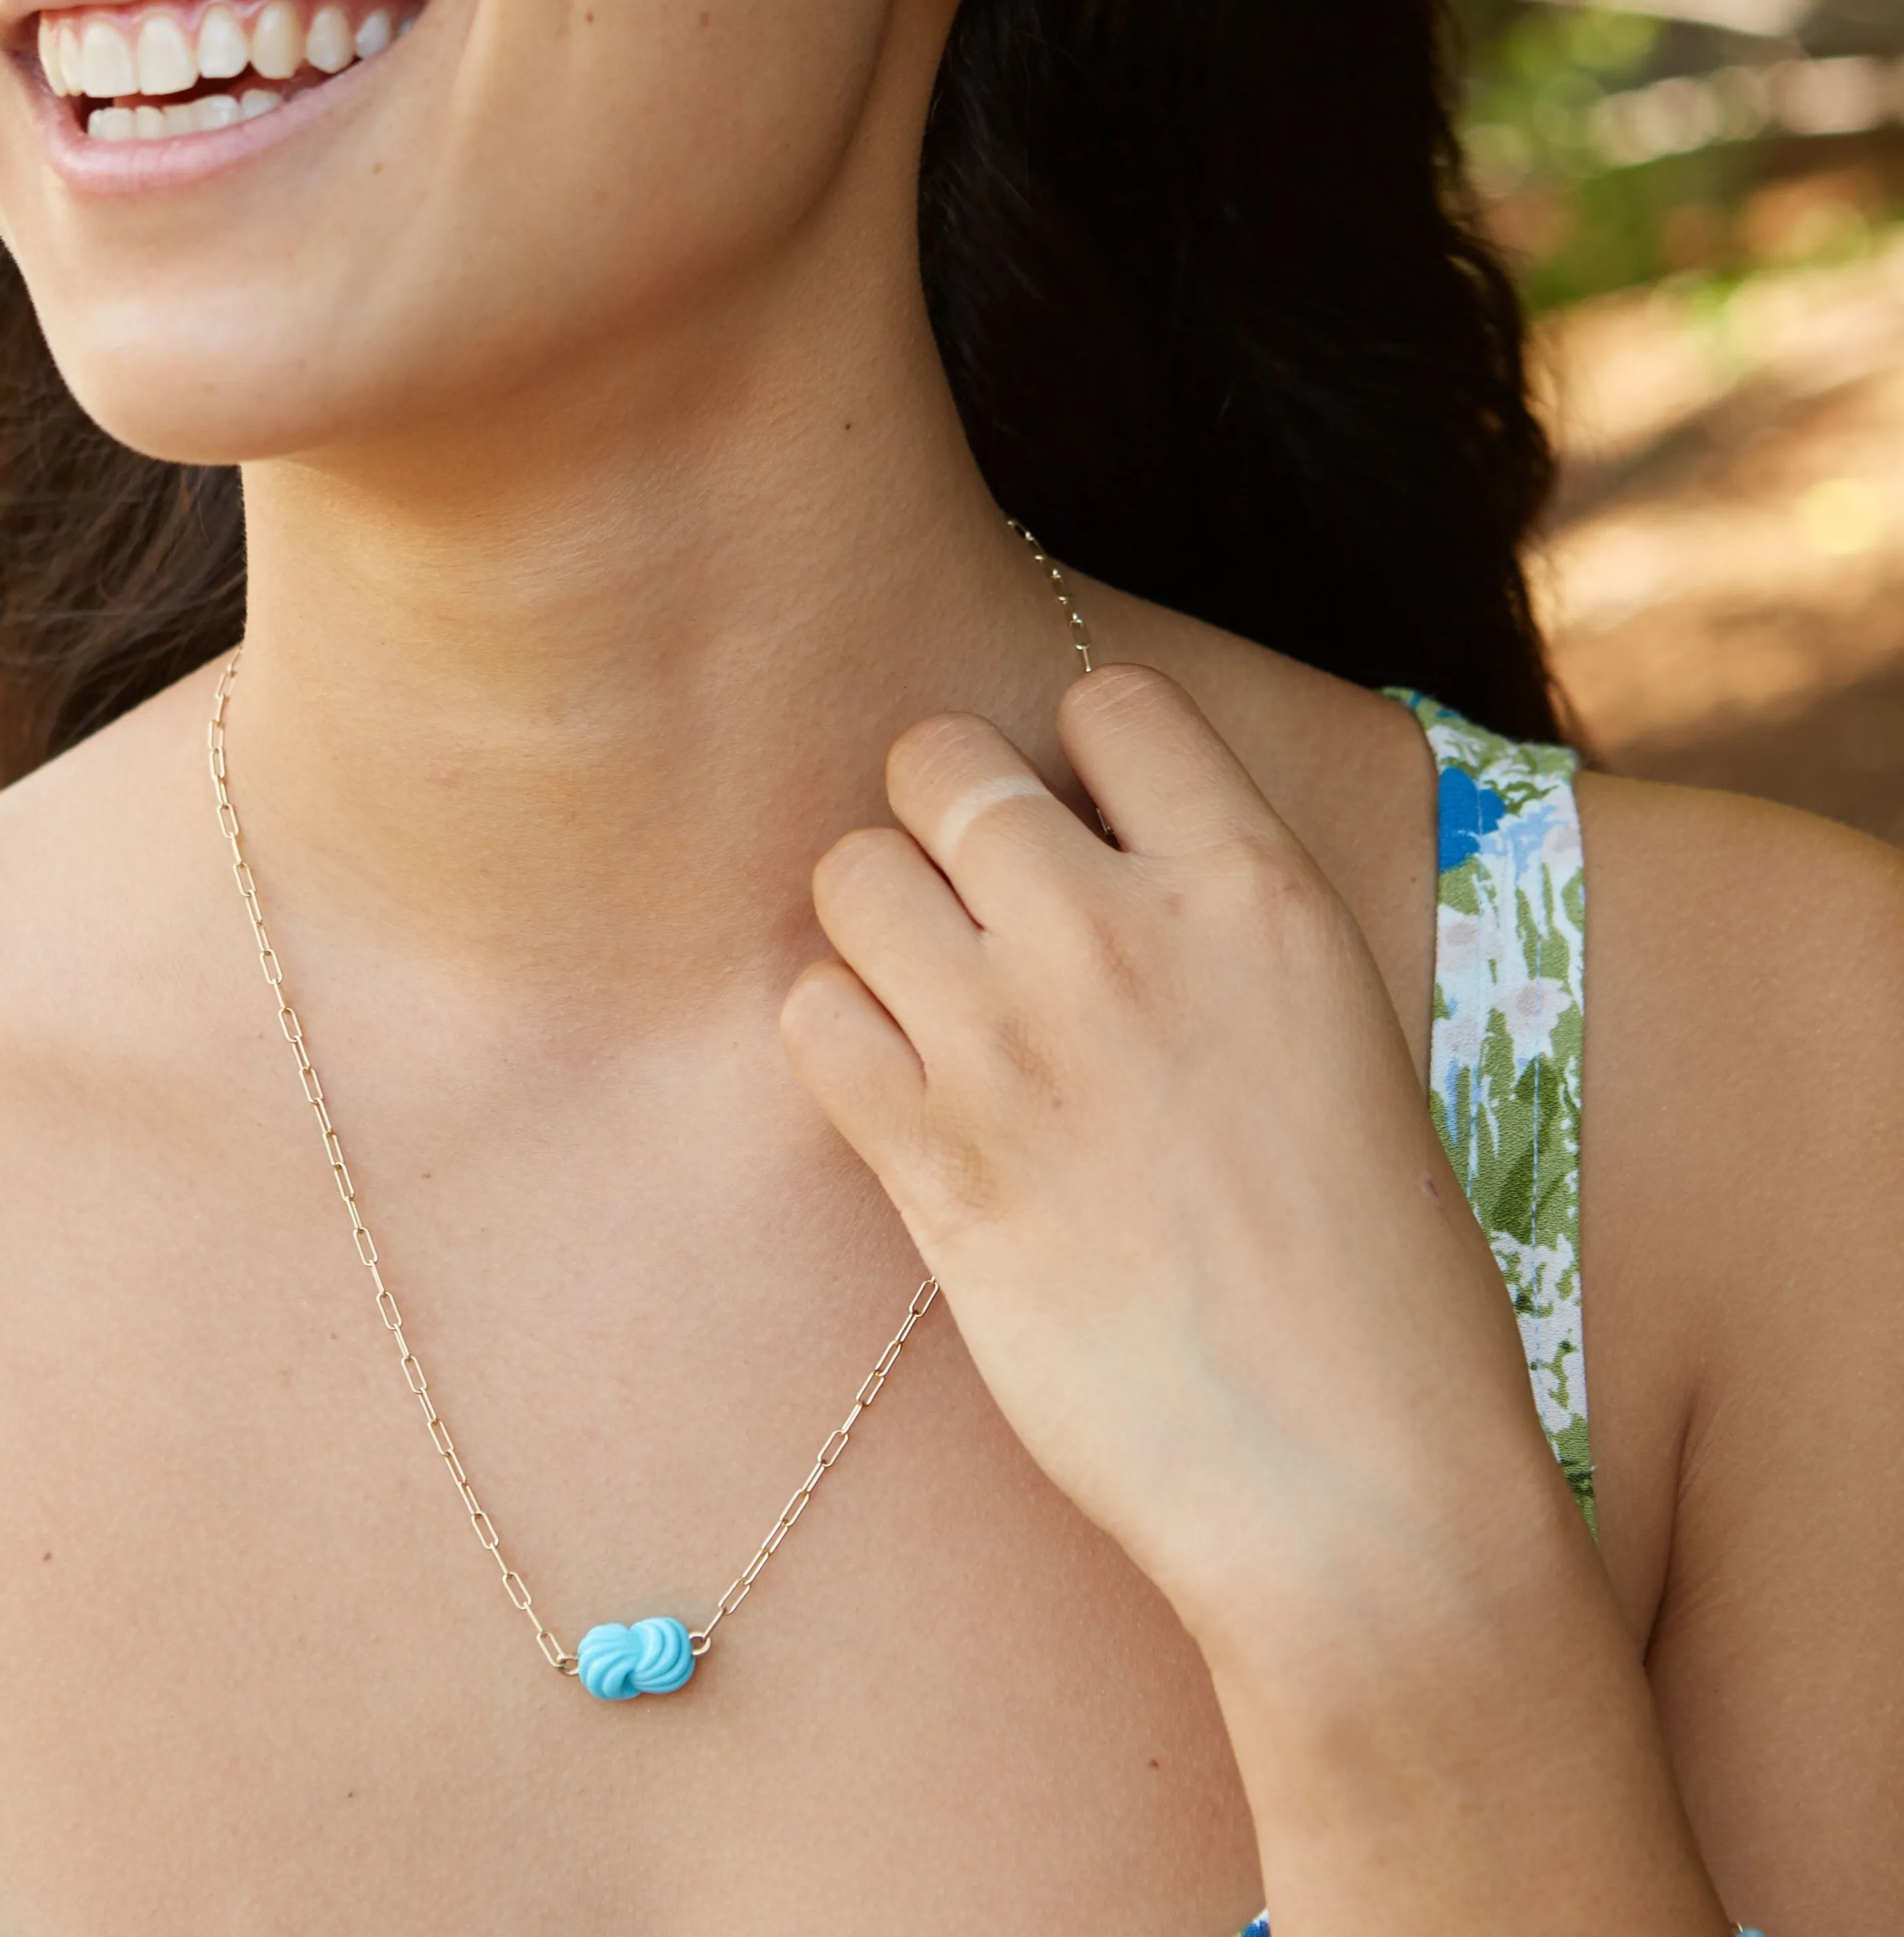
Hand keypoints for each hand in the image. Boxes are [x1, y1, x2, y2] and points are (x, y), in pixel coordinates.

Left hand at [782, 666, 1734, 1932]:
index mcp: (1257, 891)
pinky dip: (835, 1039)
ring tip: (925, 994)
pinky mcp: (934, 1162)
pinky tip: (896, 1093)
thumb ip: (1222, 932)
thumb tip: (1112, 867)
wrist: (1357, 1488)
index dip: (1075, 752)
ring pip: (851, 872)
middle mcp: (1124, 935)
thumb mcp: (1344, 1044)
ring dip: (874, 919)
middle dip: (939, 813)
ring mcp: (1016, 1044)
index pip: (1109, 703)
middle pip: (940, 760)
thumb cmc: (1380, 1282)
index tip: (1077, 819)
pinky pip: (810, 1018)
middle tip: (970, 899)